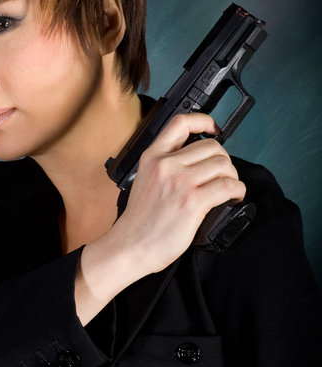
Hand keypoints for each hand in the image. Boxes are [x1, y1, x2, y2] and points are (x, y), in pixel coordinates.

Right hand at [110, 112, 245, 278]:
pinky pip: (228, 186)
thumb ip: (165, 164)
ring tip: (228, 188)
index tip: (214, 129)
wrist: (130, 246)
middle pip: (212, 147)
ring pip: (223, 165)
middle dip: (224, 160)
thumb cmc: (140, 220)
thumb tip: (198, 159)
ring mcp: (180, 182)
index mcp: (153, 156)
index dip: (203, 121)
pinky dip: (237, 191)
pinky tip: (232, 197)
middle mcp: (166, 165)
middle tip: (222, 175)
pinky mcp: (192, 202)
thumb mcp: (144, 179)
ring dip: (232, 177)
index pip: (181, 123)